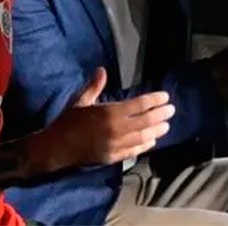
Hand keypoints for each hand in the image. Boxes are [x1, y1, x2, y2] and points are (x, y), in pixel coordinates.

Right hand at [44, 68, 174, 166]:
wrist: (55, 148)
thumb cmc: (67, 121)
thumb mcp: (80, 101)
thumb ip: (94, 86)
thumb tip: (102, 69)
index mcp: (108, 113)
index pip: (139, 105)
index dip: (154, 100)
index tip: (165, 97)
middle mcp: (115, 129)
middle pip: (145, 121)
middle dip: (161, 114)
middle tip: (172, 110)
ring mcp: (115, 145)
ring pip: (142, 137)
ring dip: (156, 131)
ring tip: (166, 126)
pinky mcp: (112, 157)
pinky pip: (133, 151)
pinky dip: (145, 146)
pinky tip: (152, 141)